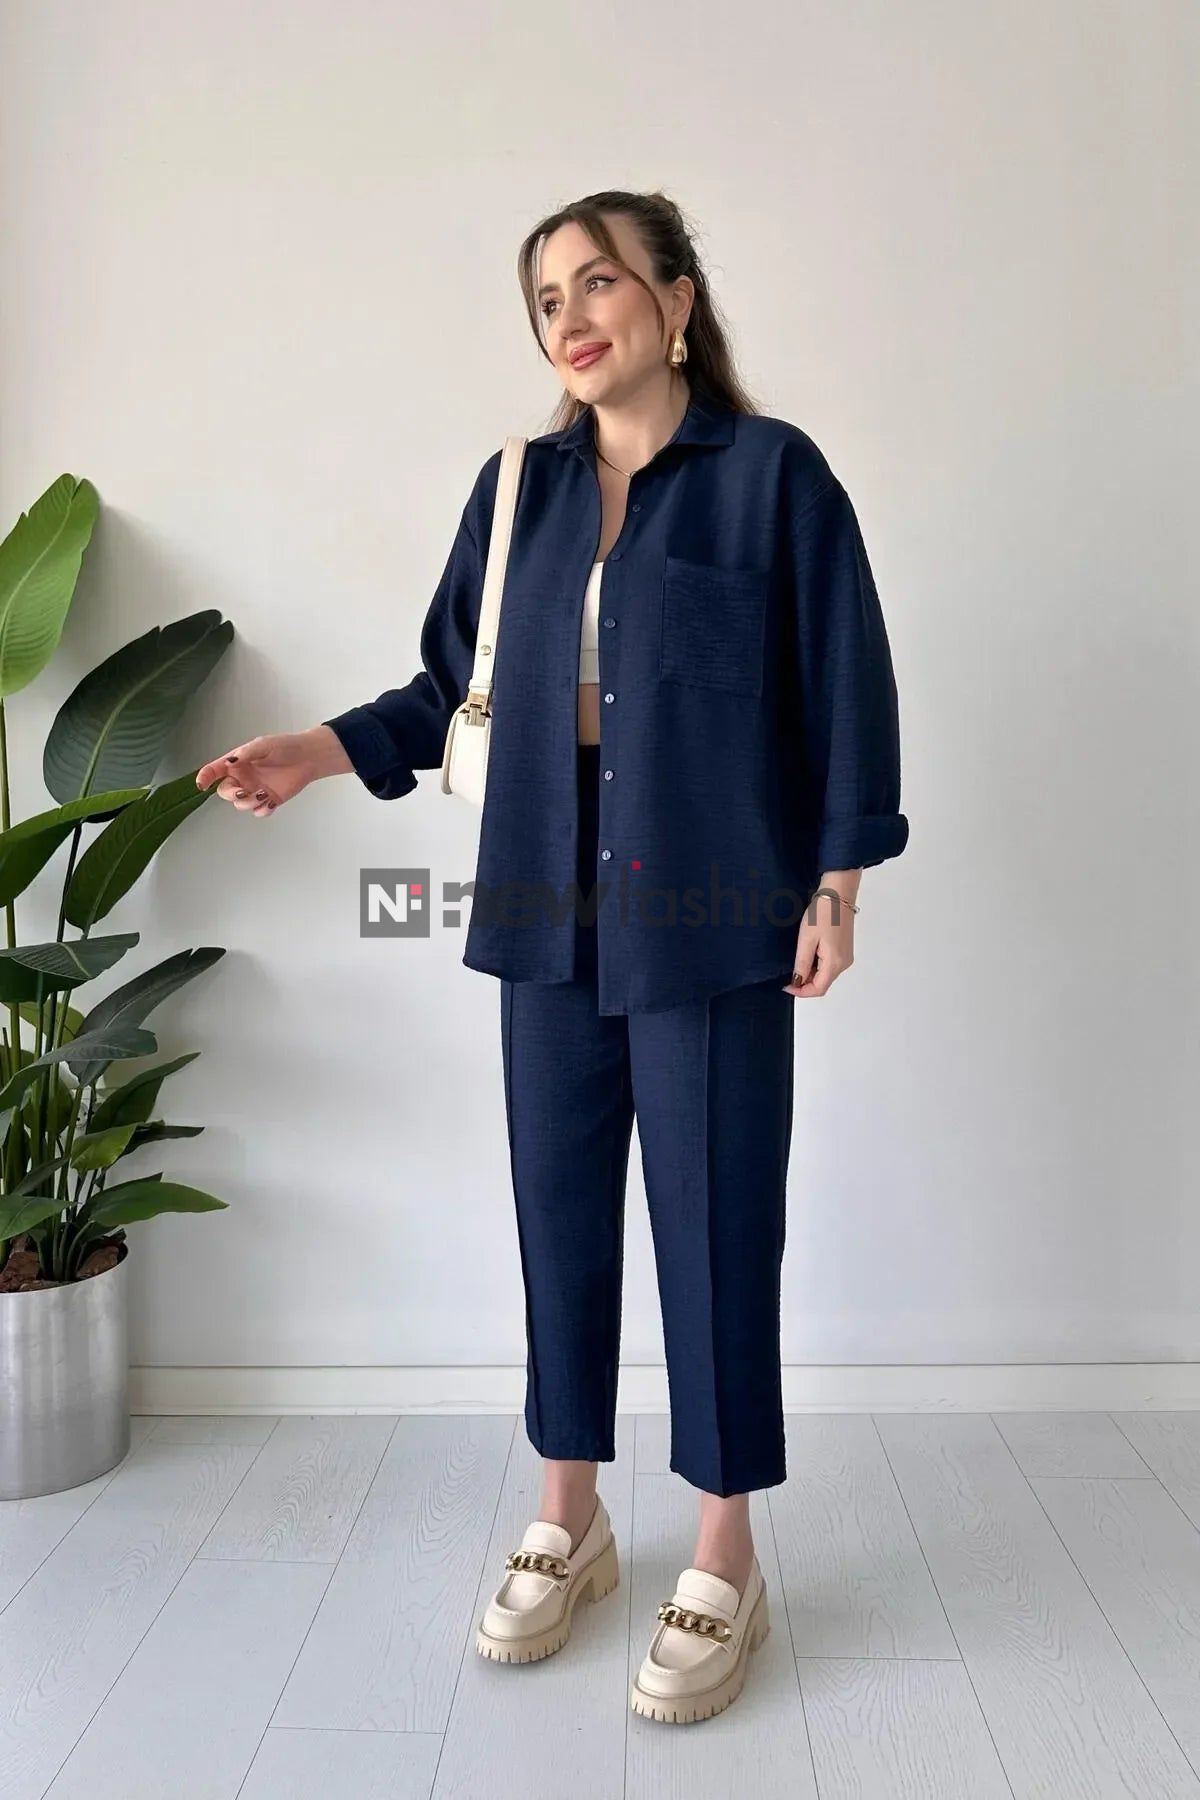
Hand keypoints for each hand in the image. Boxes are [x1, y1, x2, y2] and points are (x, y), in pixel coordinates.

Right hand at [195, 726, 351, 815]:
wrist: (308, 757)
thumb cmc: (285, 747)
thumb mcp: (263, 745)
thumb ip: (245, 754)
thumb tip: (229, 763)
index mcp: (237, 763)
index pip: (214, 771)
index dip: (205, 777)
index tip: (202, 784)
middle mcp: (243, 778)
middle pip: (225, 792)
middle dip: (231, 795)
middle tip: (243, 791)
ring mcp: (255, 790)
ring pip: (241, 805)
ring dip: (249, 802)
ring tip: (263, 794)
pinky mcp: (268, 800)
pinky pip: (258, 812)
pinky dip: (262, 809)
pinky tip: (271, 800)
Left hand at [782, 883, 857, 998]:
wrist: (837, 895)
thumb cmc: (822, 914)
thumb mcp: (806, 940)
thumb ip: (801, 963)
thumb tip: (797, 981)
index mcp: (835, 963)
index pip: (818, 989)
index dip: (801, 991)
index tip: (786, 985)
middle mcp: (844, 964)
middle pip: (822, 983)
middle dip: (804, 982)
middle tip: (788, 971)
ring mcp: (846, 957)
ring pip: (825, 975)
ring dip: (810, 973)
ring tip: (797, 959)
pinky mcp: (844, 950)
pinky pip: (829, 965)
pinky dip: (817, 965)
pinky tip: (808, 953)